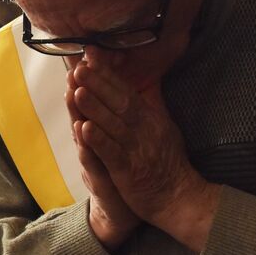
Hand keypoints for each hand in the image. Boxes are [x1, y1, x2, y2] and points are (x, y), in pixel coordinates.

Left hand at [70, 61, 218, 251]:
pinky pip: (112, 153)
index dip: (107, 74)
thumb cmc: (167, 161)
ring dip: (94, 108)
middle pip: (119, 102)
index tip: (90, 57)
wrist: (179, 197)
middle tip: (79, 68)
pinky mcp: (129, 171)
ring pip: (113, 125)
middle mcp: (144, 129)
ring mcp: (136, 149)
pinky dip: (98, 141)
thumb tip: (147, 76)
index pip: (126, 90)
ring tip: (76, 91)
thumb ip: (151, 102)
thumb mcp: (163, 125)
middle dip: (98, 84)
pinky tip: (84, 129)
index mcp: (149, 117)